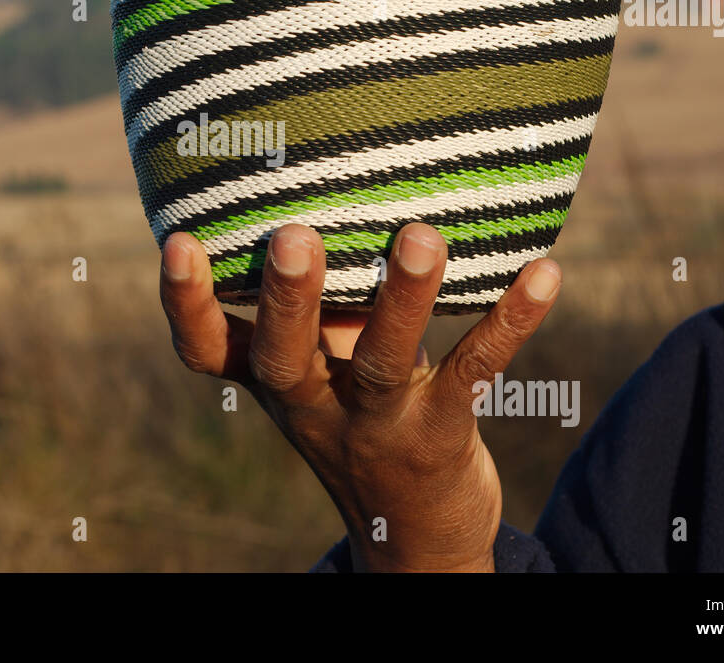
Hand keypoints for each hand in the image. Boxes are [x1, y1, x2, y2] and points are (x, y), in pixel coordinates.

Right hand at [159, 222, 561, 571]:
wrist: (412, 535)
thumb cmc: (360, 419)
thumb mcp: (324, 370)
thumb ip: (320, 304)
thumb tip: (332, 188)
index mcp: (274, 385)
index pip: (207, 352)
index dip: (187, 303)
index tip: (178, 241)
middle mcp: (313, 408)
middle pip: (283, 359)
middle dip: (287, 300)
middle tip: (292, 237)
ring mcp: (376, 427)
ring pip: (381, 365)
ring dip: (401, 299)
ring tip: (421, 236)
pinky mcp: (440, 436)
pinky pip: (474, 372)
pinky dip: (510, 320)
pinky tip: (545, 273)